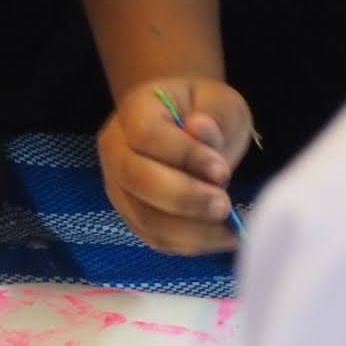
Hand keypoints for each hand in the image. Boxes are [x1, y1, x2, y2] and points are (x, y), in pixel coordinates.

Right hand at [98, 78, 252, 254]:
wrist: (186, 125)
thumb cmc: (205, 112)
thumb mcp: (220, 102)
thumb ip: (214, 115)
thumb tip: (199, 129)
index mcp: (135, 111)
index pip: (146, 135)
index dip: (183, 155)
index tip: (222, 170)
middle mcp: (115, 149)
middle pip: (136, 179)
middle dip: (183, 198)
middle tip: (224, 205)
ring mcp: (119, 185)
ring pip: (144, 216)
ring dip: (190, 229)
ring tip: (229, 226)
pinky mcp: (131, 214)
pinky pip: (155, 237)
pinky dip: (190, 243)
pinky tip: (221, 236)